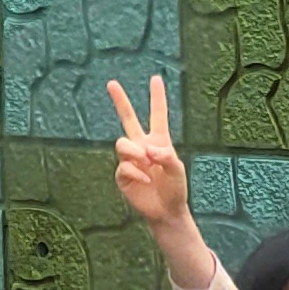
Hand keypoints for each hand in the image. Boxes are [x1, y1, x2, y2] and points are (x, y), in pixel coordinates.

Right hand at [107, 74, 192, 231]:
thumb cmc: (175, 188)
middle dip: (120, 101)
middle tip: (111, 83)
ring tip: (146, 163)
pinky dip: (135, 171)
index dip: (157, 97)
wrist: (165, 211)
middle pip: (128, 119)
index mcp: (159, 141)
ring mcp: (131, 160)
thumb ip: (166, 155)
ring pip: (122, 143)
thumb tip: (147, 150)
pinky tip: (145, 179)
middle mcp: (142, 146)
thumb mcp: (178, 170)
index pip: (157, 115)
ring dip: (134, 152)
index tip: (156, 78)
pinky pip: (123, 166)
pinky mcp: (122, 175)